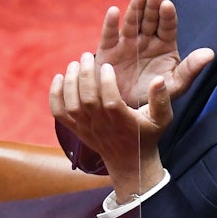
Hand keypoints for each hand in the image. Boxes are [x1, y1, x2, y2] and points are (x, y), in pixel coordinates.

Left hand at [50, 52, 170, 200]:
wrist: (129, 161)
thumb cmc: (147, 135)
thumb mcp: (161, 119)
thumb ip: (161, 99)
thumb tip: (158, 79)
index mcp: (123, 122)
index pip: (110, 102)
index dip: (107, 83)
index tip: (107, 66)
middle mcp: (102, 126)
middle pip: (87, 101)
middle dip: (85, 76)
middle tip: (86, 56)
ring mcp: (86, 128)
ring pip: (72, 105)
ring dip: (70, 83)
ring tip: (74, 63)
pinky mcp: (75, 129)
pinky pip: (59, 113)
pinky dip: (55, 96)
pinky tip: (59, 78)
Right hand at [97, 0, 213, 105]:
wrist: (129, 112)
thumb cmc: (156, 96)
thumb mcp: (176, 84)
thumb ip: (191, 68)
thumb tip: (210, 53)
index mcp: (164, 44)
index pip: (167, 26)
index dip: (167, 15)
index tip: (168, 5)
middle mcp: (146, 39)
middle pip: (150, 19)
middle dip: (152, 5)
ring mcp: (126, 43)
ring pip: (131, 22)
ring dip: (135, 7)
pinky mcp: (108, 50)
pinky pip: (109, 35)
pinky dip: (110, 23)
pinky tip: (114, 11)